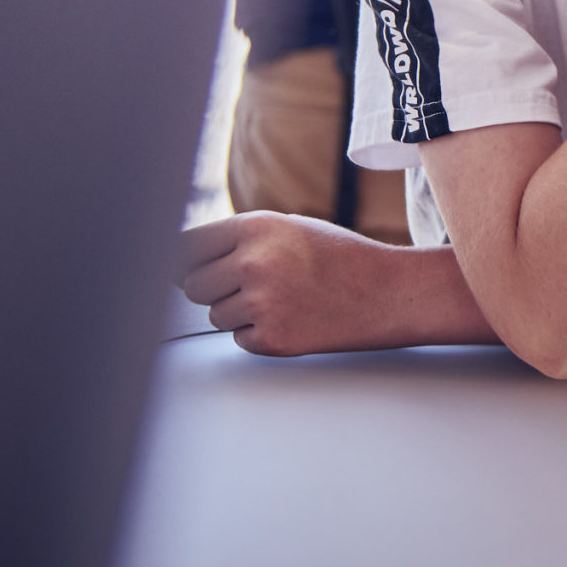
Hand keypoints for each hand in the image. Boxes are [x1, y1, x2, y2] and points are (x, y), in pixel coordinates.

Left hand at [179, 211, 425, 356]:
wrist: (386, 292)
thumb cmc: (337, 256)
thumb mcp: (287, 227)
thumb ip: (237, 239)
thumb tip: (180, 261)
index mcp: (254, 227)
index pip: (185, 247)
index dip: (183, 260)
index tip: (183, 268)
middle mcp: (253, 263)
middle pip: (192, 286)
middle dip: (212, 288)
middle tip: (246, 284)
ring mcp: (261, 304)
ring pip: (215, 315)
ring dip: (238, 312)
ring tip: (280, 298)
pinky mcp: (272, 339)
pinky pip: (239, 339)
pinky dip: (258, 333)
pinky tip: (291, 317)